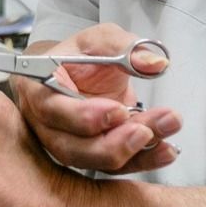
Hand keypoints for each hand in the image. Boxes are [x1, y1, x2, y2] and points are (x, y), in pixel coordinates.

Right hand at [15, 24, 181, 173]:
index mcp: (39, 89)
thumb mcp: (100, 39)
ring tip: (166, 129)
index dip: (85, 116)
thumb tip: (153, 63)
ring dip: (134, 152)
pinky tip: (167, 149)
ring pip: (95, 162)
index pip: (53, 110)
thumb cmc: (81, 56)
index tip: (118, 110)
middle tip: (145, 130)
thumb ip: (123, 46)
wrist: (81, 73)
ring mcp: (67, 145)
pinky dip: (143, 160)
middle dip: (114, 143)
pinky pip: (115, 167)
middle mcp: (47, 125)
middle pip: (72, 148)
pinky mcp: (91, 157)